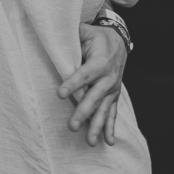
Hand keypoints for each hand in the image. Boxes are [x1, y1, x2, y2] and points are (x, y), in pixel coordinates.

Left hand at [57, 22, 127, 146]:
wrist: (119, 42)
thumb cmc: (97, 37)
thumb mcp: (86, 31)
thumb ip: (73, 33)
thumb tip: (54, 31)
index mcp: (100, 62)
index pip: (84, 75)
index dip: (73, 84)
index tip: (60, 94)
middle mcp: (108, 78)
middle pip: (94, 98)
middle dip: (83, 113)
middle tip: (72, 126)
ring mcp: (112, 90)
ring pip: (104, 110)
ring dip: (96, 126)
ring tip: (89, 141)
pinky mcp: (113, 96)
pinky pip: (112, 114)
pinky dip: (110, 128)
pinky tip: (107, 142)